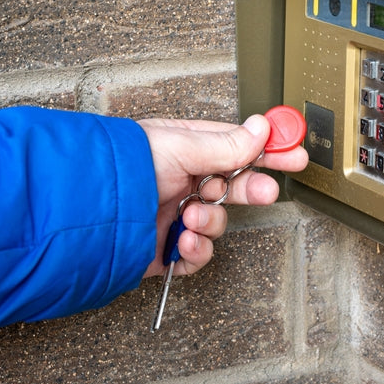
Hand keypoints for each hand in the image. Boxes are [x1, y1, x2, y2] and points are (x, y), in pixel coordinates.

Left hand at [138, 114, 307, 277]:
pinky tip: (184, 240)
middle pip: (233, 186)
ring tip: (191, 216)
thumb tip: (261, 129)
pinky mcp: (166, 249)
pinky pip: (198, 254)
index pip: (237, 147)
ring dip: (210, 222)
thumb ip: (225, 145)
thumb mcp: (179, 147)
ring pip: (217, 222)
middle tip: (266, 192)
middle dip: (250, 190)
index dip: (268, 151)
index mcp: (185, 148)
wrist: (89, 211)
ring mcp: (175, 215)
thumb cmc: (123, 167)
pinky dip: (195, 250)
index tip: (294, 154)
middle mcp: (181, 181)